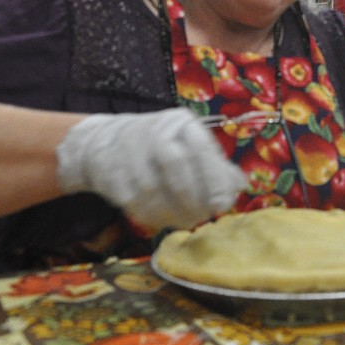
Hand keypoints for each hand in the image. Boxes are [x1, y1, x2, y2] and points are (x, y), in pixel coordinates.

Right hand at [56, 109, 247, 230]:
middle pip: (175, 165)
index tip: (222, 205)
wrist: (105, 140)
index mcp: (181, 123)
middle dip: (192, 198)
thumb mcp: (191, 147)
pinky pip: (131, 199)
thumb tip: (239, 186)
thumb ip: (217, 166)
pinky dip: (150, 215)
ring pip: (151, 187)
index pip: (201, 148)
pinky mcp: (108, 170)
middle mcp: (154, 130)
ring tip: (185, 222)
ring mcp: (128, 149)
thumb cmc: (161, 147)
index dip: (214, 179)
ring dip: (171, 212)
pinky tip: (161, 220)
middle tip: (203, 217)